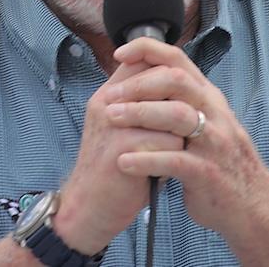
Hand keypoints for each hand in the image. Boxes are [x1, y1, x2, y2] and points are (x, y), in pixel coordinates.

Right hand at [53, 57, 184, 254]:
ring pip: (173, 112)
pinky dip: (174, 156)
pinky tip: (161, 169)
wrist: (89, 207)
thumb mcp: (121, 127)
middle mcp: (109, 101)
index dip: (169, 75)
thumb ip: (141, 104)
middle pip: (163, 81)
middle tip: (176, 132)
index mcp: (108, 93)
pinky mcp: (124, 146)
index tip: (178, 100)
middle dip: (179, 106)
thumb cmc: (113, 168)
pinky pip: (170, 140)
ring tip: (167, 152)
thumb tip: (177, 84)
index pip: (145, 61)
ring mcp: (114, 122)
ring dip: (178, 134)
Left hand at [103, 37, 268, 234]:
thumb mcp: (207, 123)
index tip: (120, 53)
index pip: (178, 60)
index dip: (147, 50)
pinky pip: (174, 160)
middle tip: (110, 97)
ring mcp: (214, 142)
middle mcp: (214, 113)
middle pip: (176, 82)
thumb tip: (144, 78)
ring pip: (177, 115)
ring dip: (139, 114)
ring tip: (110, 119)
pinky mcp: (208, 172)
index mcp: (208, 98)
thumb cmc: (219, 161)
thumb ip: (182, 102)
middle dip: (138, 85)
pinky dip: (146, 158)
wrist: (251, 204)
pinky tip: (123, 162)